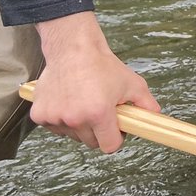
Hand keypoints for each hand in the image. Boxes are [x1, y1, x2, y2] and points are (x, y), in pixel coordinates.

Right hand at [30, 12, 160, 152]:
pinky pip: (55, 128)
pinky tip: (68, 101)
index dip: (116, 138)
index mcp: (98, 113)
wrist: (73, 49)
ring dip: (79, 125)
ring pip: (73, 136)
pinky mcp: (40, 115)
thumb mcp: (133, 83)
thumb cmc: (103, 66)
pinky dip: (62, 119)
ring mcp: (55, 117)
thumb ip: (147, 104)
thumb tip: (155, 117)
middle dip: (99, 131)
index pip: (109, 146)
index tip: (116, 129)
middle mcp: (75, 118)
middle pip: (91, 142)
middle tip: (101, 111)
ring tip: (84, 102)